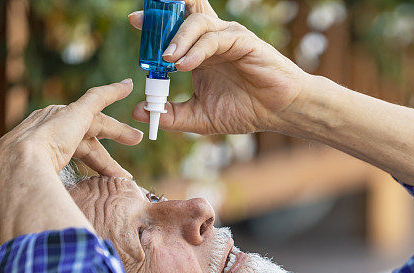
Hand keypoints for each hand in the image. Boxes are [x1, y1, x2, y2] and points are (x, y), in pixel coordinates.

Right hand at [0, 80, 142, 185]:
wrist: (17, 169)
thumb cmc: (18, 186)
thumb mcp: (25, 186)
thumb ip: (22, 185)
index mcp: (38, 144)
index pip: (69, 152)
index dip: (89, 164)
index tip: (106, 178)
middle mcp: (48, 126)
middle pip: (85, 138)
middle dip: (106, 155)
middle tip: (124, 171)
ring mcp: (61, 117)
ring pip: (97, 121)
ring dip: (119, 129)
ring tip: (138, 138)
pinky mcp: (75, 111)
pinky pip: (97, 97)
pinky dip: (112, 90)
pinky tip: (128, 86)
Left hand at [128, 0, 310, 134]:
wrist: (278, 113)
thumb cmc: (245, 110)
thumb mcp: (199, 117)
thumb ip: (171, 115)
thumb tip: (138, 111)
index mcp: (200, 52)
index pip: (175, 27)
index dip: (156, 22)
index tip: (135, 22)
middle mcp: (212, 40)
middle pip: (184, 14)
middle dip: (162, 16)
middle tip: (141, 24)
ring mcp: (227, 37)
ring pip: (197, 23)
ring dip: (178, 39)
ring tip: (166, 59)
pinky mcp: (242, 41)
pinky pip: (214, 39)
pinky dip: (197, 50)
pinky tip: (185, 66)